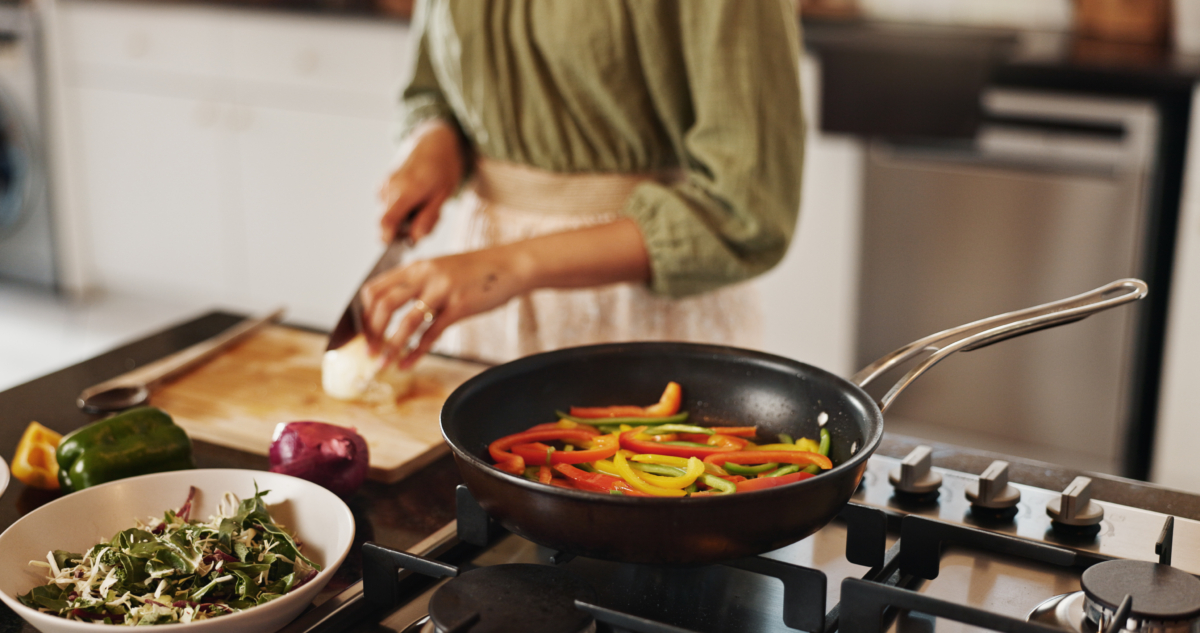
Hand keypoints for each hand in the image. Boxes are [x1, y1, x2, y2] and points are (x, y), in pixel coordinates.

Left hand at [360, 246, 531, 367]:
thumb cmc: (477, 271)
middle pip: (384, 304)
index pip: (375, 288)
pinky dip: (416, 352)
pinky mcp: (460, 306)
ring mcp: (442, 290)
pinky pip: (431, 333)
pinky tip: (408, 363)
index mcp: (416, 267)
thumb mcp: (441, 270)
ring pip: (406, 321)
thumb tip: (395, 307)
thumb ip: (418, 284)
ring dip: (391, 346)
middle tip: (369, 351)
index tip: (365, 332)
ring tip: (383, 363)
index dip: (365, 313)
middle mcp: (425, 275)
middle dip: (372, 332)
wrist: (511, 265)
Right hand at [378, 119, 463, 242]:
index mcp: (405, 190)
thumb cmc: (443, 165)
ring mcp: (384, 184)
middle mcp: (389, 187)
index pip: (385, 222)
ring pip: (390, 214)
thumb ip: (428, 218)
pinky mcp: (384, 183)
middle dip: (406, 229)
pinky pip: (390, 204)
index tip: (400, 245)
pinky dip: (403, 207)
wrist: (435, 139)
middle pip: (388, 222)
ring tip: (428, 205)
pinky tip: (418, 198)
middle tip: (430, 219)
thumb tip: (414, 239)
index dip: (388, 238)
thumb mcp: (443, 194)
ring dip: (407, 218)